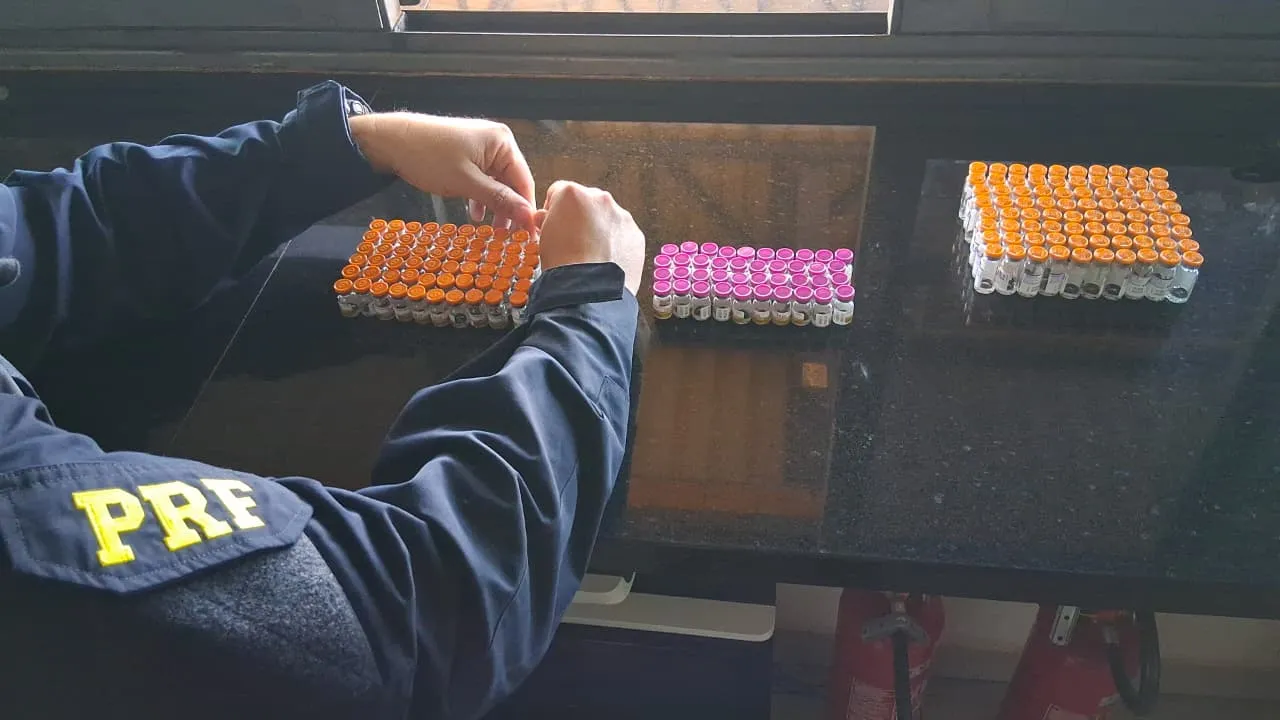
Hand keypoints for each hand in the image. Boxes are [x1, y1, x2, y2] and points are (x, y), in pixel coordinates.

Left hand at [349, 112, 535, 229]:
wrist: (392, 140)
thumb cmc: (429, 157)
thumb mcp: (467, 182)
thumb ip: (499, 199)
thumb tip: (527, 216)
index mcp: (503, 143)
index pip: (524, 182)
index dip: (526, 211)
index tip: (528, 236)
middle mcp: (497, 142)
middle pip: (512, 183)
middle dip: (510, 210)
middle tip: (509, 239)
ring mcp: (482, 147)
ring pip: (497, 183)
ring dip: (495, 206)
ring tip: (492, 231)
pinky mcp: (468, 154)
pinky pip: (483, 179)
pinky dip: (481, 197)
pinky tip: (475, 213)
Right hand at [535, 181, 644, 295]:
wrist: (588, 289)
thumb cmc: (563, 264)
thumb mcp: (543, 238)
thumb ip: (546, 220)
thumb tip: (545, 217)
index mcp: (573, 194)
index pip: (559, 191)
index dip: (554, 209)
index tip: (555, 222)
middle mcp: (600, 198)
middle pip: (587, 202)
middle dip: (581, 218)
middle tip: (574, 241)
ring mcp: (621, 216)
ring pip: (608, 218)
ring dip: (600, 231)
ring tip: (591, 255)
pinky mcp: (636, 234)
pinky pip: (623, 235)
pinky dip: (616, 245)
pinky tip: (606, 261)